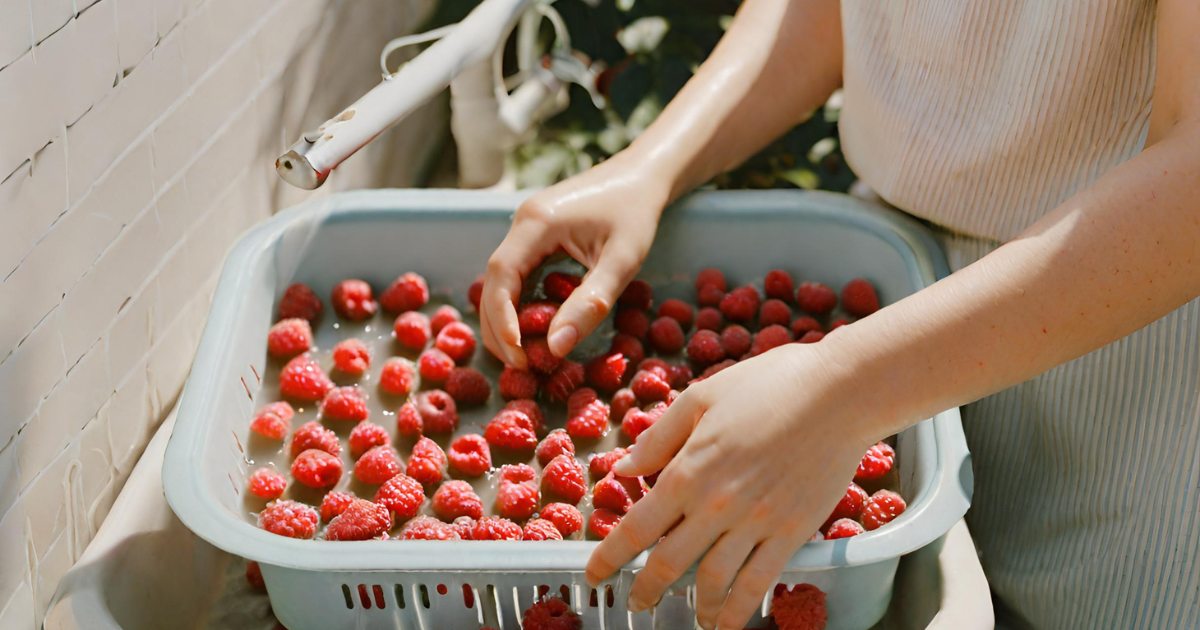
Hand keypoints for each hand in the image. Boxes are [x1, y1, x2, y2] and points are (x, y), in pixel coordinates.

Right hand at [480, 156, 668, 366]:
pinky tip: (536, 328)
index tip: (519, 355)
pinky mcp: (536, 235)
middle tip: (521, 366)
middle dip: (500, 327)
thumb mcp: (622, 261)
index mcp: (537, 221)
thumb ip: (590, 303)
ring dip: (508, 319)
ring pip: (502, 280)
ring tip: (526, 355)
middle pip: (493, 280)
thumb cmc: (637, 214)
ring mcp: (526, 227)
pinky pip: (519, 274)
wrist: (643, 175)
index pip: (502, 274)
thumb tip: (555, 348)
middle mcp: (522, 222)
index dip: (502, 319)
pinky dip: (521, 305)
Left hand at [585, 342, 876, 629]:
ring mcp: (756, 524)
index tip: (594, 575)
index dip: (609, 558)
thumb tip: (624, 468)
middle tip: (636, 604)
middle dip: (646, 590)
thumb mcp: (701, 398)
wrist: (840, 392)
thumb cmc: (770, 384)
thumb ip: (659, 438)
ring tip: (688, 617)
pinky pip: (758, 584)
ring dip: (694, 607)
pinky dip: (737, 611)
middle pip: (668, 564)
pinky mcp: (792, 533)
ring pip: (712, 582)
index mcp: (688, 470)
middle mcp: (716, 505)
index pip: (636, 528)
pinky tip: (726, 623)